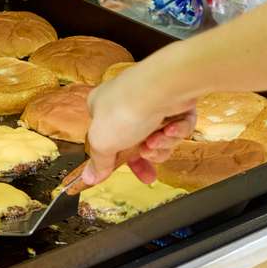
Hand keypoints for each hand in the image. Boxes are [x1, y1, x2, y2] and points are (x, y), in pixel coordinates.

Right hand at [83, 65, 195, 186]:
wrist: (161, 89)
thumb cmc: (125, 110)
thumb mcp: (102, 143)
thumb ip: (98, 163)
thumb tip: (89, 178)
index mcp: (101, 108)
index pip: (107, 139)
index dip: (116, 160)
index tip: (120, 172)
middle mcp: (126, 102)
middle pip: (137, 142)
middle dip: (145, 156)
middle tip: (149, 173)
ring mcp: (152, 101)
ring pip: (159, 137)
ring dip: (160, 144)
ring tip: (157, 140)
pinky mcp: (176, 101)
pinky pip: (177, 126)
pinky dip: (176, 131)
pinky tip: (171, 128)